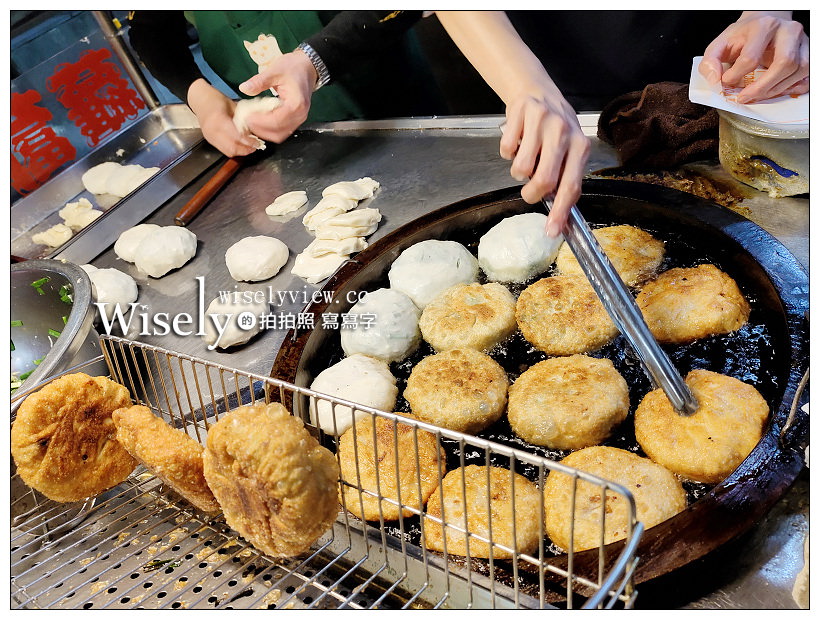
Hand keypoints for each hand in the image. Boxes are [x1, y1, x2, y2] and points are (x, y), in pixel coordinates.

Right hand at [187, 79, 258, 156]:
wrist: (199, 98)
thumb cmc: (216, 99)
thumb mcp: (233, 106)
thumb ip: (242, 119)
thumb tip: (256, 129)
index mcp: (219, 119)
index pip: (237, 136)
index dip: (249, 142)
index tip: (258, 142)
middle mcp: (213, 130)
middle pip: (232, 147)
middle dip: (246, 149)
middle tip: (256, 146)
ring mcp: (210, 137)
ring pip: (228, 151)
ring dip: (240, 151)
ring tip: (250, 147)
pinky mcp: (209, 140)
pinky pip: (223, 149)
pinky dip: (234, 149)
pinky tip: (240, 145)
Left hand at [237, 50, 317, 142]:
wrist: (307, 67)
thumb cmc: (293, 67)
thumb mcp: (275, 71)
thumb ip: (259, 81)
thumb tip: (243, 88)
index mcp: (296, 104)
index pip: (276, 120)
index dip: (260, 121)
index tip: (246, 117)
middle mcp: (300, 116)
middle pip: (278, 132)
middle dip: (260, 129)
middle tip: (244, 121)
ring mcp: (298, 120)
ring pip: (279, 135)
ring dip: (264, 131)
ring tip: (250, 122)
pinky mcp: (295, 120)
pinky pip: (281, 131)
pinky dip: (269, 130)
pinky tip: (259, 122)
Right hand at [501, 90, 589, 237]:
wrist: (536, 91)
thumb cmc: (554, 129)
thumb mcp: (569, 150)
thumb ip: (565, 177)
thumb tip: (558, 217)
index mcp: (580, 146)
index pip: (571, 185)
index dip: (560, 212)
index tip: (551, 231)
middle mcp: (563, 132)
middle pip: (544, 180)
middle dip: (531, 194)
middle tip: (529, 192)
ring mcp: (542, 121)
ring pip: (521, 168)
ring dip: (517, 172)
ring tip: (524, 159)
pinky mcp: (520, 113)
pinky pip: (506, 150)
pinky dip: (507, 153)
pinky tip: (517, 142)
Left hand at [699, 11, 808, 102]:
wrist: (764, 22)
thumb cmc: (742, 35)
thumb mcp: (720, 44)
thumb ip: (710, 62)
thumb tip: (715, 81)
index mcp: (763, 26)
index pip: (751, 57)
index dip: (736, 76)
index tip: (726, 82)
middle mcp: (788, 31)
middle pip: (784, 63)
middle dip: (763, 87)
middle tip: (744, 98)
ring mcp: (802, 41)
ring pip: (799, 70)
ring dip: (777, 89)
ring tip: (758, 95)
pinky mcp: (809, 53)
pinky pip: (807, 76)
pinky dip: (792, 88)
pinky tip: (775, 91)